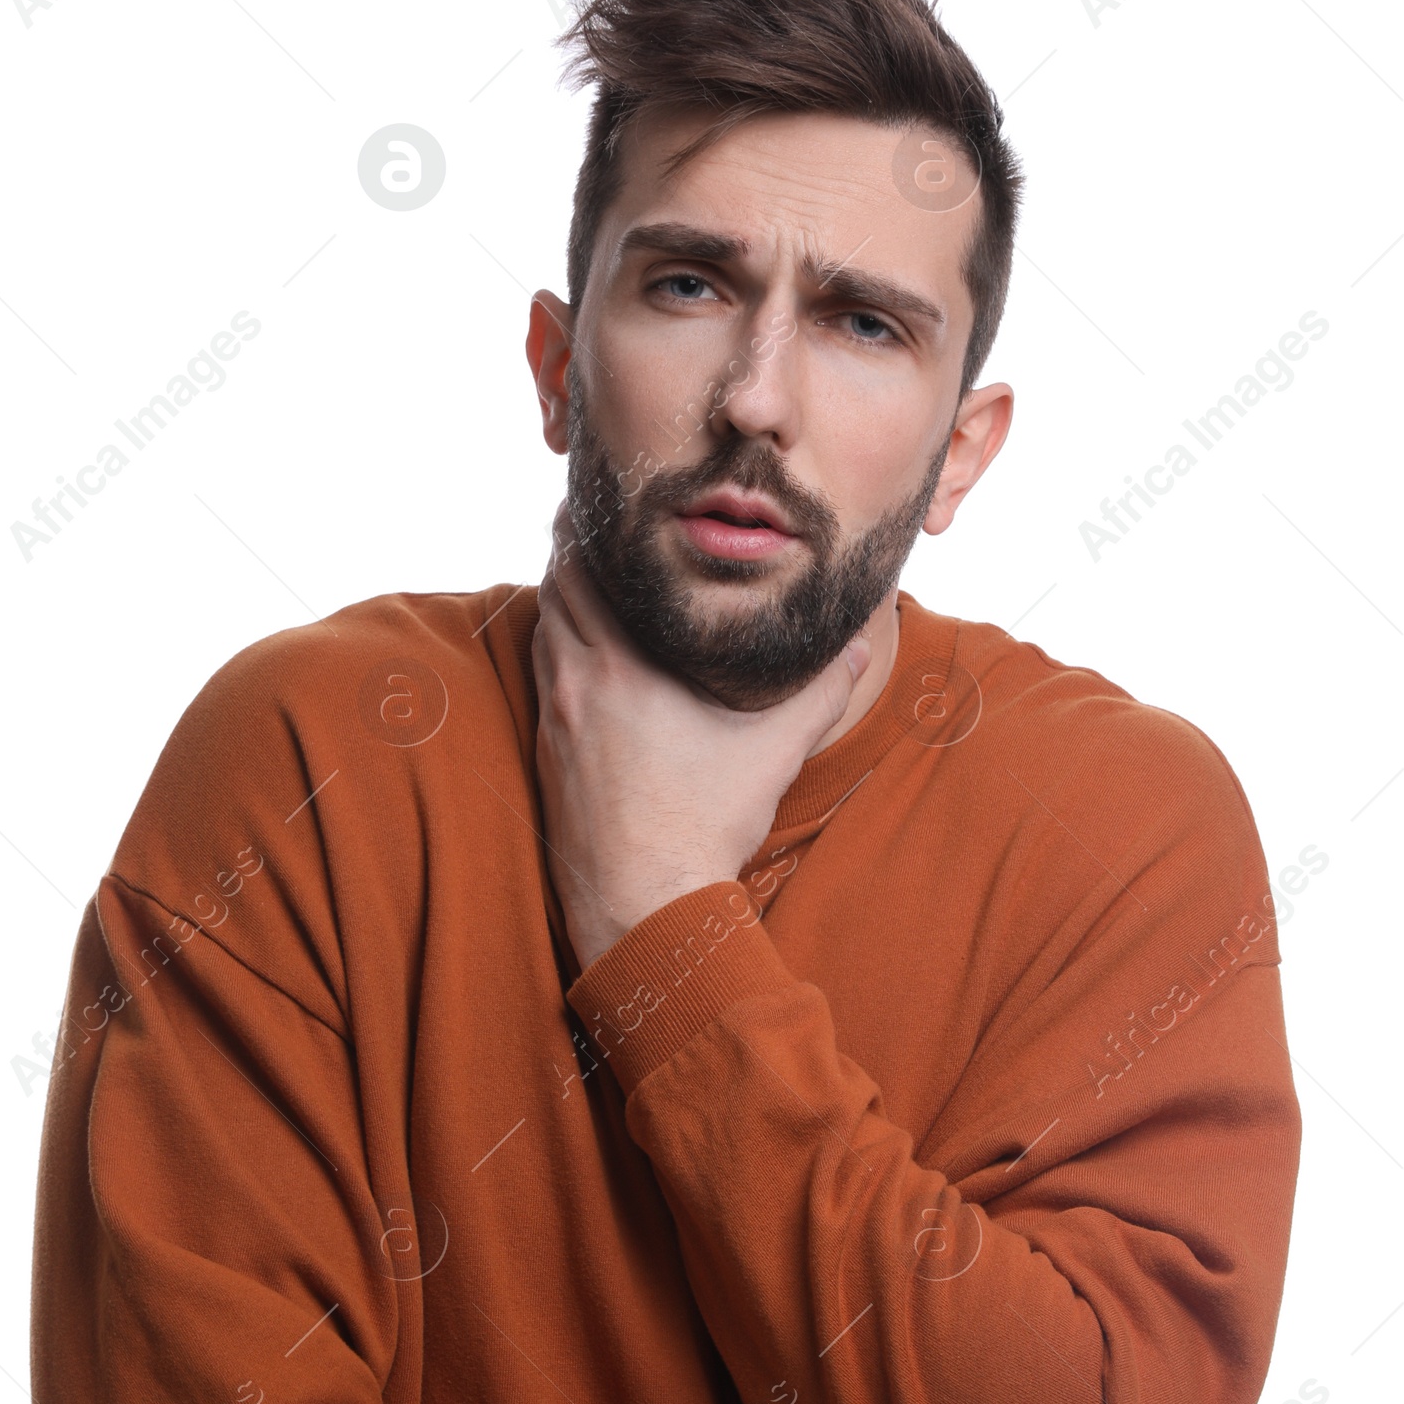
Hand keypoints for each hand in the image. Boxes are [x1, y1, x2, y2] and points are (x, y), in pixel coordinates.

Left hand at [531, 502, 868, 970]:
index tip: (605, 499)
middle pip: (553, 589)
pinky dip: (557, 646)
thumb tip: (860, 641)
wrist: (642, 904)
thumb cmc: (703, 826)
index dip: (590, 527)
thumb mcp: (774, 751)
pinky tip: (585, 651)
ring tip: (592, 578)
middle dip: (573, 553)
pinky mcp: (546, 753)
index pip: (583, 568)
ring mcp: (553, 719)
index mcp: (622, 666)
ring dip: (562, 600)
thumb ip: (822, 689)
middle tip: (600, 526)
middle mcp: (576, 683)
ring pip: (543, 631)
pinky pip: (543, 675)